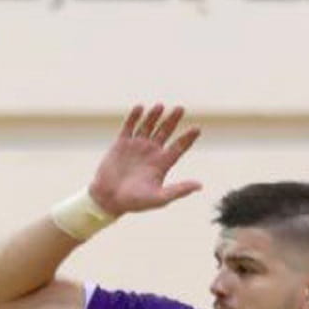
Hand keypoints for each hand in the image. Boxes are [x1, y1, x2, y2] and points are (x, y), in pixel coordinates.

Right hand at [87, 104, 202, 217]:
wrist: (108, 199)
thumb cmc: (134, 202)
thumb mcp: (159, 198)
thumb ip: (178, 190)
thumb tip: (199, 185)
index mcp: (162, 163)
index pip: (179, 147)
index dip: (188, 138)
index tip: (197, 129)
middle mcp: (151, 152)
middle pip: (165, 131)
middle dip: (172, 120)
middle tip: (180, 109)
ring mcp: (136, 146)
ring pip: (148, 126)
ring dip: (154, 115)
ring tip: (160, 106)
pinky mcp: (121, 144)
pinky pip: (129, 126)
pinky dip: (134, 117)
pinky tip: (140, 108)